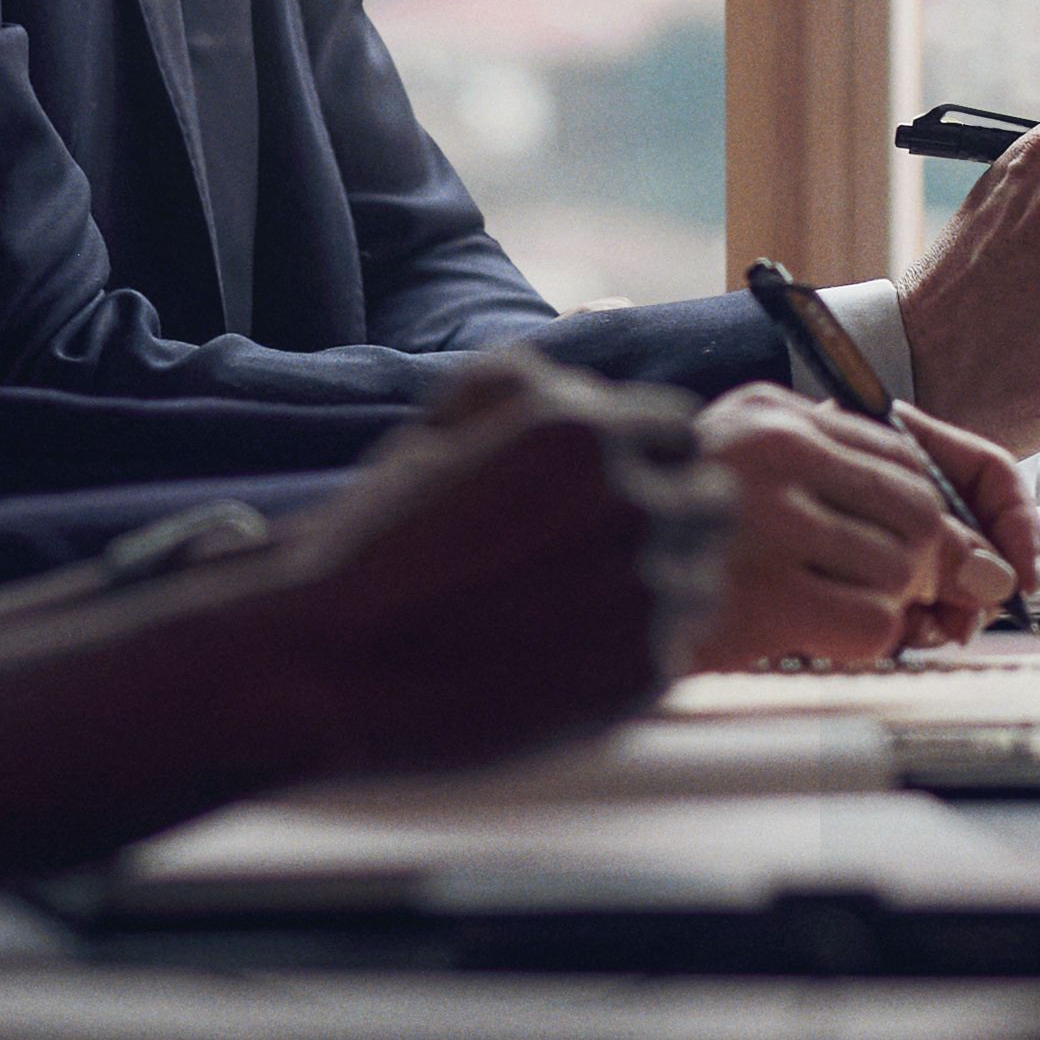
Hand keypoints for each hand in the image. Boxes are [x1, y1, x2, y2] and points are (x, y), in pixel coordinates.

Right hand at [261, 361, 727, 777]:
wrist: (327, 664)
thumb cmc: (372, 546)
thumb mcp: (442, 429)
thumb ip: (526, 389)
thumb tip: (580, 370)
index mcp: (582, 429)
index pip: (678, 430)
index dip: (647, 463)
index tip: (614, 498)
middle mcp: (628, 497)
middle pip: (711, 499)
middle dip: (669, 520)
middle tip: (606, 559)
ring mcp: (645, 586)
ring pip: (703, 576)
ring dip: (660, 588)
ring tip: (579, 613)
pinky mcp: (643, 669)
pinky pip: (677, 649)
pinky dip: (635, 654)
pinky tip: (568, 660)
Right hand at [682, 381, 1029, 667]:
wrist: (570, 600)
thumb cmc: (669, 547)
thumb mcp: (744, 481)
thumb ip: (839, 487)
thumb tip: (975, 554)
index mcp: (768, 411)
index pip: (906, 455)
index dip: (939, 515)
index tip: (935, 552)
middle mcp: (770, 450)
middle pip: (918, 510)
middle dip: (927, 565)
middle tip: (911, 597)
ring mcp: (765, 520)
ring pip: (901, 569)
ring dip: (886, 607)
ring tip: (832, 612)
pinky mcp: (763, 594)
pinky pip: (873, 625)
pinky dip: (864, 643)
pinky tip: (814, 637)